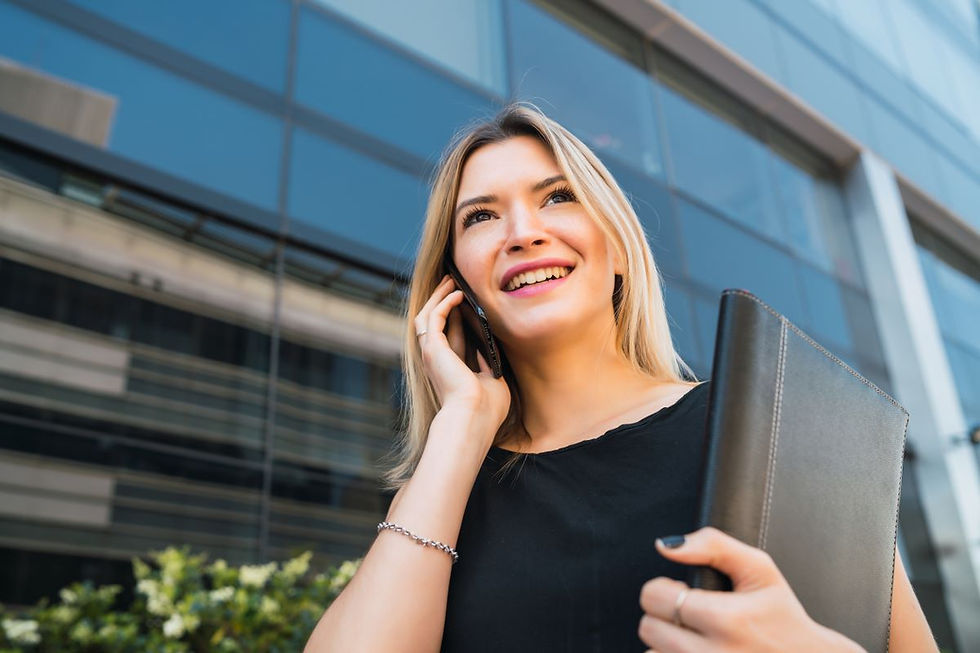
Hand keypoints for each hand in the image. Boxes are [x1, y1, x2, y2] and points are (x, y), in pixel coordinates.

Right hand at [413, 275, 510, 438]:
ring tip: (451, 280)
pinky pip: (434, 317)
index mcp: (449, 369)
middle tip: (453, 283)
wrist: (474, 417)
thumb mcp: (492, 380)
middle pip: (434, 322)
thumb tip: (489, 344)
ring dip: (438, 296)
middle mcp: (436, 360)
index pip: (451, 337)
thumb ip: (488, 362)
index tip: (467, 301)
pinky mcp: (432, 348)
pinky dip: (444, 303)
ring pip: (427, 316)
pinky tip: (458, 294)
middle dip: (442, 301)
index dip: (456, 317)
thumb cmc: (486, 408)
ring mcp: (431, 354)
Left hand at [638, 527, 864, 652]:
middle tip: (694, 617)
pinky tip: (698, 652)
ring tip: (697, 639)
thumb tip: (664, 546)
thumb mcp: (760, 569)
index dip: (665, 588)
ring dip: (666, 645)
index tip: (687, 592)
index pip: (653, 596)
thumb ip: (712, 545)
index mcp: (726, 619)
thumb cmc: (782, 615)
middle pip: (647, 628)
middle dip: (665, 616)